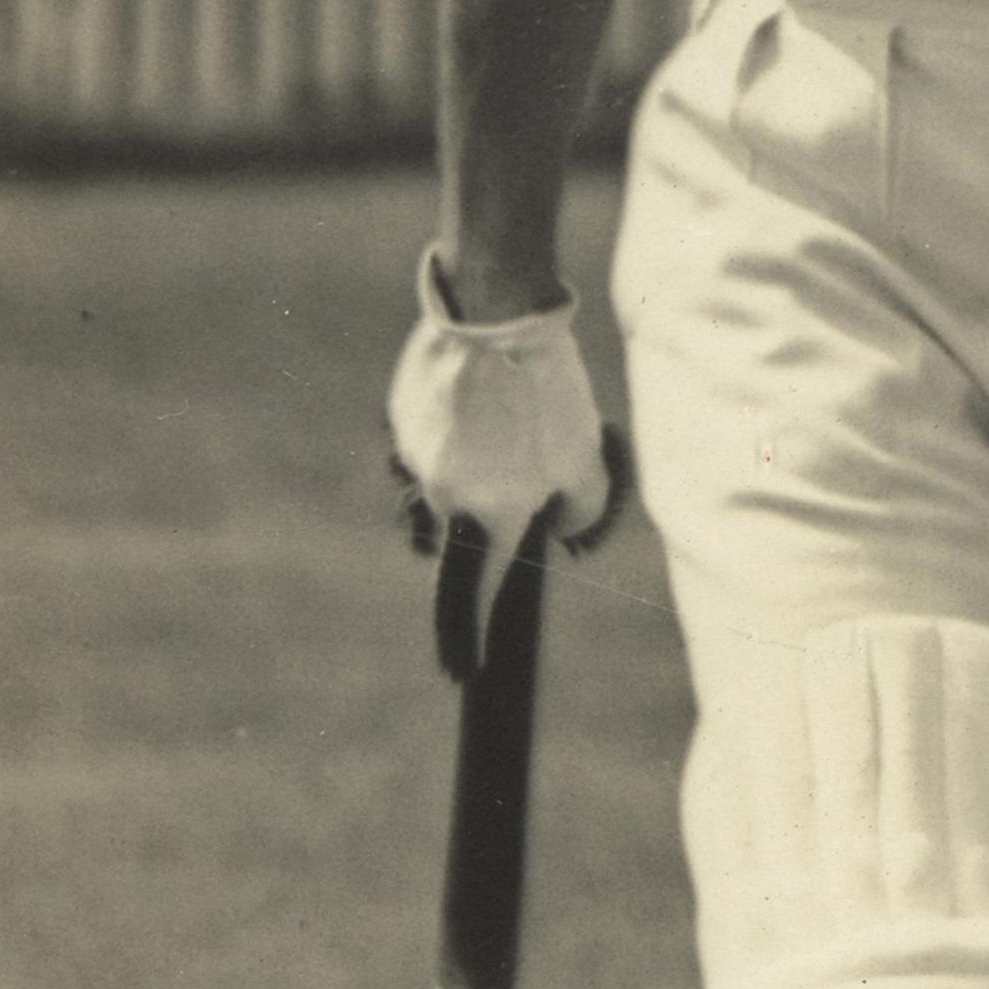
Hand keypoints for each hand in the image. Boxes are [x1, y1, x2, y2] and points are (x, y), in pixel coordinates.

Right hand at [385, 251, 627, 677]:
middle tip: (499, 515)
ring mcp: (414, 456)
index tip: (461, 674)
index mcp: (489, 515)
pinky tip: (483, 395)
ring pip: (437, 487)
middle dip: (476, 536)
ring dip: (465, 479)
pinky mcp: (401, 416)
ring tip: (501, 439)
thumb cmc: (550, 393)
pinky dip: (455, 431)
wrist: (495, 314)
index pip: (470, 596)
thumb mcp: (587, 459)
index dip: (464, 640)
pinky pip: (427, 441)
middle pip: (453, 535)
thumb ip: (580, 508)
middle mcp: (442, 495)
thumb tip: (562, 526)